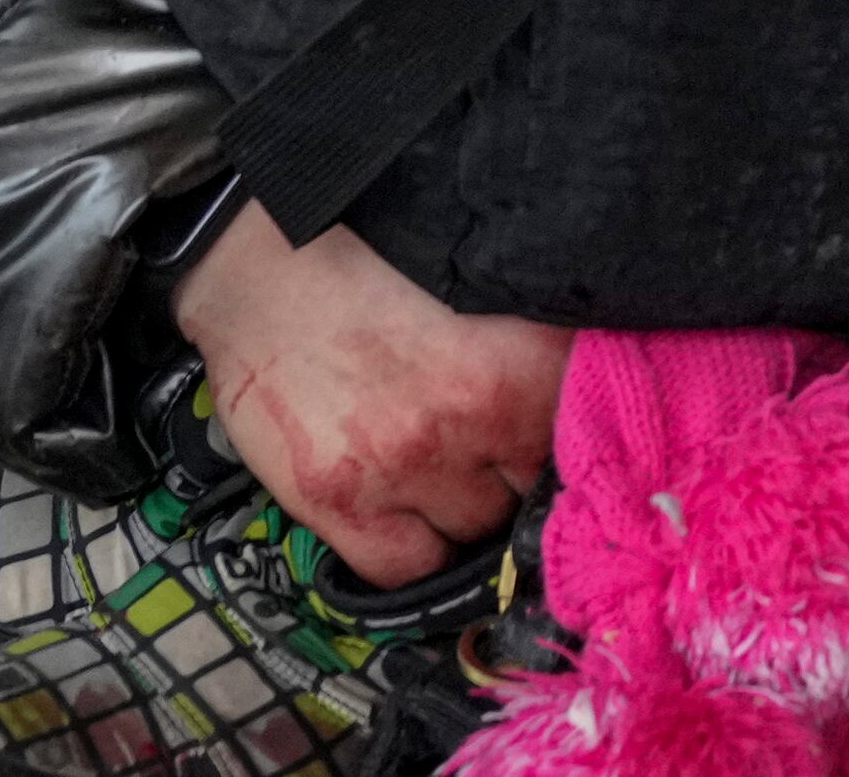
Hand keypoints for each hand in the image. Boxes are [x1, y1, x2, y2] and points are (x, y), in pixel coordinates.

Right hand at [170, 202, 568, 585]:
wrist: (265, 278)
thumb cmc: (370, 278)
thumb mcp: (478, 298)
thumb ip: (531, 350)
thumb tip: (584, 388)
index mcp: (509, 365)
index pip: (580, 436)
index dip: (574, 439)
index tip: (564, 440)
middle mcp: (462, 422)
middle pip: (533, 490)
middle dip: (521, 473)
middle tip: (500, 454)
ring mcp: (400, 471)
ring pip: (477, 530)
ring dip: (472, 511)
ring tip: (452, 478)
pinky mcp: (339, 505)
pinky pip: (407, 571)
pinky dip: (417, 557)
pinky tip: (412, 522)